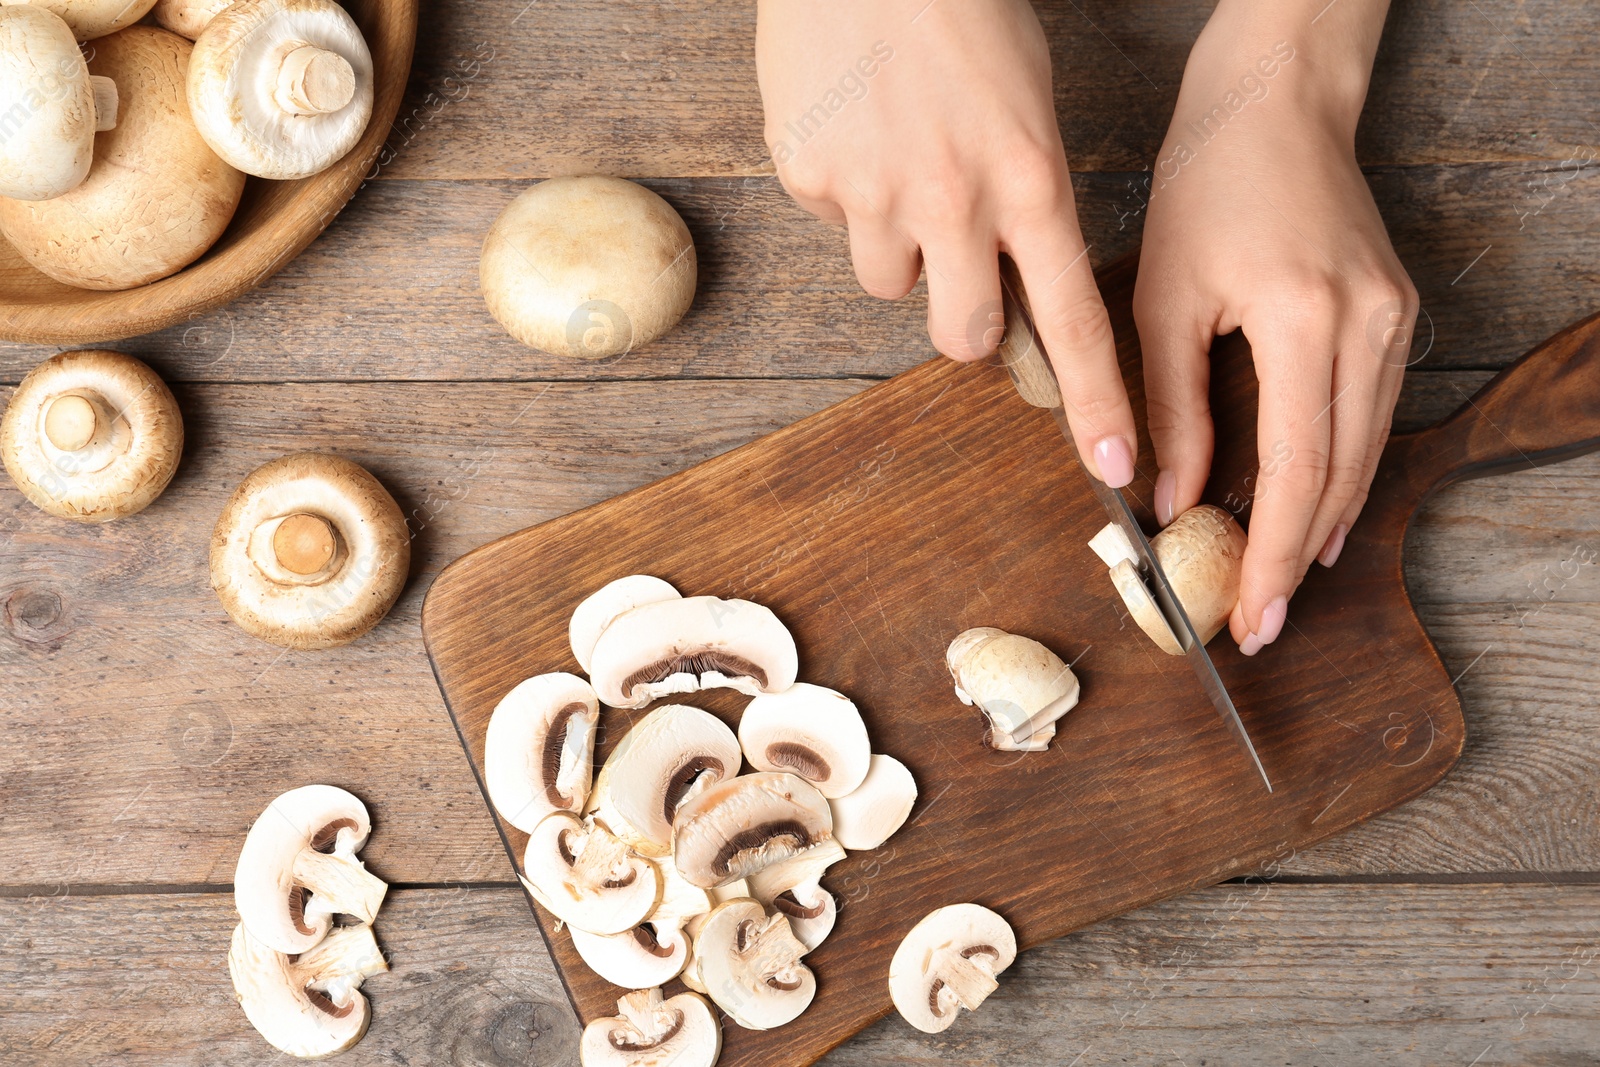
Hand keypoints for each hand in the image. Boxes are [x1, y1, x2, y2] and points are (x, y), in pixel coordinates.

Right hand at [756, 0, 1137, 485]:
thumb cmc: (960, 6)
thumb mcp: (1025, 98)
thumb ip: (1022, 191)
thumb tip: (998, 267)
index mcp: (1029, 178)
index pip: (1074, 317)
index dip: (1096, 402)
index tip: (1112, 466)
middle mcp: (954, 201)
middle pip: (962, 336)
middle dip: (964, 324)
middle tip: (959, 270)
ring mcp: (874, 194)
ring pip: (886, 279)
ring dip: (896, 242)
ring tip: (896, 158)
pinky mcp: (809, 177)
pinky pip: (830, 217)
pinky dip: (842, 187)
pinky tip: (851, 125)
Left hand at [1133, 0, 1416, 653]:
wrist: (1274, 108)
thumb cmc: (1205, 188)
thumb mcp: (1162, 300)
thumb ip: (1170, 406)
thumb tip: (1172, 498)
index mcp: (1303, 319)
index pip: (1297, 468)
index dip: (1275, 552)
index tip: (1253, 614)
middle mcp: (1368, 325)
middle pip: (1342, 473)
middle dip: (1302, 556)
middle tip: (1263, 620)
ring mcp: (1394, 318)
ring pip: (1366, 449)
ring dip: (1326, 519)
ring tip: (1285, 578)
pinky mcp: (1397, 312)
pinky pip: (1373, 413)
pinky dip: (1342, 467)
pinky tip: (1318, 507)